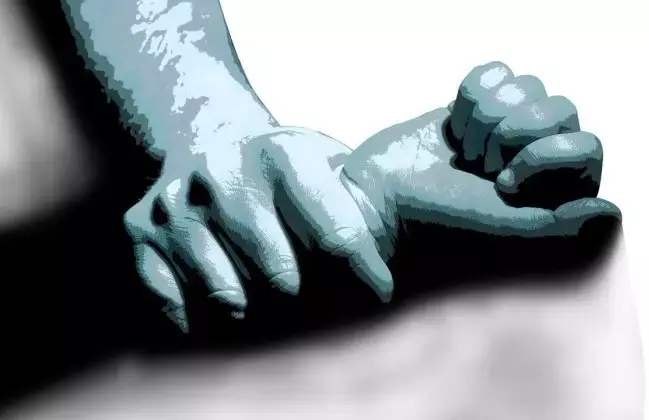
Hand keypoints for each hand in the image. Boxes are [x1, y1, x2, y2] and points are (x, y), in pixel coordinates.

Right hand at [122, 128, 392, 334]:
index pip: (336, 237)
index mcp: (281, 154)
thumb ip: (360, 204)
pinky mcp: (142, 228)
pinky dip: (201, 318)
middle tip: (327, 310)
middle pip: (281, 277)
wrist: (207, 134)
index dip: (366, 276)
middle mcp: (222, 174)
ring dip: (257, 313)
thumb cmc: (284, 165)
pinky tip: (221, 312)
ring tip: (273, 307)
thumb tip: (389, 269)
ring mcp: (177, 203)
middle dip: (311, 302)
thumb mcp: (328, 160)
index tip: (380, 297)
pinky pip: (174, 299)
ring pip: (227, 296)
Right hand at [341, 61, 620, 292]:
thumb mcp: (504, 225)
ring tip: (463, 151)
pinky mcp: (482, 102)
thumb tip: (610, 210)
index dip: (542, 155)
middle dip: (509, 135)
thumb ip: (559, 224)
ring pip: (529, 86)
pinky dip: (469, 96)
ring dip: (485, 119)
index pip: (587, 145)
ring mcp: (511, 124)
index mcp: (555, 188)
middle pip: (561, 109)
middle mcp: (540, 153)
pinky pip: (497, 72)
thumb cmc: (439, 214)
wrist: (384, 191)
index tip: (502, 183)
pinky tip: (455, 127)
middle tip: (478, 167)